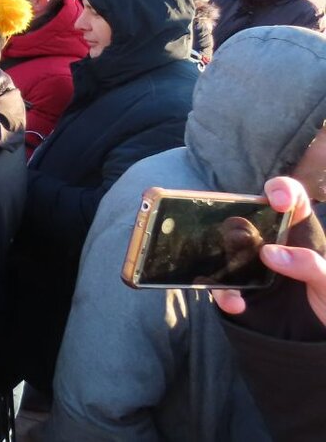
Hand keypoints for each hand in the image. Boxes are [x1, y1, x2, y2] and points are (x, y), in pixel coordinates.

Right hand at [214, 176, 325, 325]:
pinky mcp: (237, 288)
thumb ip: (311, 265)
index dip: (281, 190)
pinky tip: (235, 304)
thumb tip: (269, 253)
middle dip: (237, 222)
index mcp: (299, 233)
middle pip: (245, 218)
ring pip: (224, 249)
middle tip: (241, 238)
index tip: (278, 202)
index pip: (290, 198)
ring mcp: (250, 265)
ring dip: (222, 258)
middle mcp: (271, 242)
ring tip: (234, 279)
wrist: (315, 341)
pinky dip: (222, 293)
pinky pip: (219, 284)